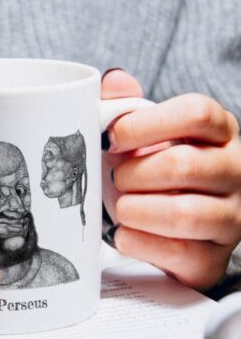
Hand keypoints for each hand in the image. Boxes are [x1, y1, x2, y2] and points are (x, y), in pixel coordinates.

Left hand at [102, 69, 240, 289]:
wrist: (167, 224)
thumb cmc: (152, 169)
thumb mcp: (142, 133)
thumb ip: (126, 105)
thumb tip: (114, 81)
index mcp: (219, 131)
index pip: (197, 113)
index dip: (146, 125)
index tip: (111, 137)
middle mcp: (234, 171)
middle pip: (184, 165)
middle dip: (134, 174)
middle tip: (113, 178)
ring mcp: (231, 217)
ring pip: (186, 214)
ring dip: (137, 210)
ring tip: (118, 208)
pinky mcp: (214, 258)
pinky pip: (181, 253)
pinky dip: (141, 242)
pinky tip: (122, 235)